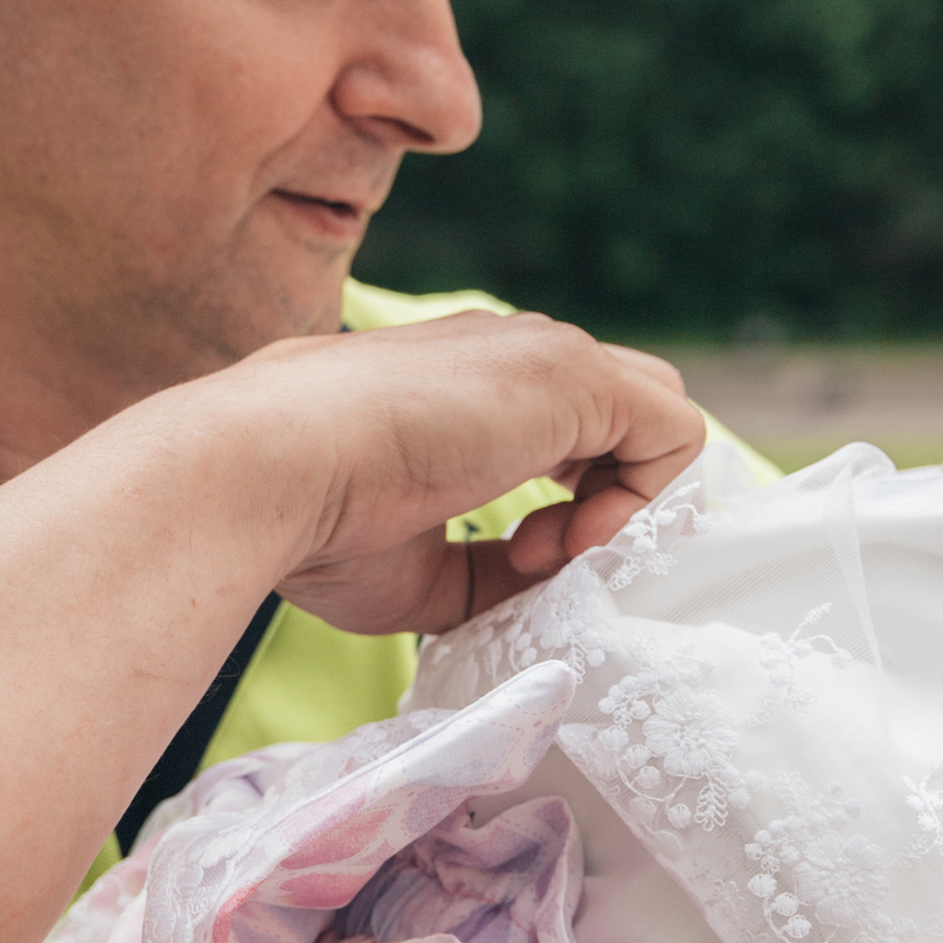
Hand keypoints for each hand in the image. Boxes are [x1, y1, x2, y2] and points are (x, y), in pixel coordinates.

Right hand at [226, 312, 705, 639]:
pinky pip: (676, 432)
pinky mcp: (576, 374)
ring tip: (556, 551)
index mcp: (466, 384)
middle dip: (613, 497)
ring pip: (655, 415)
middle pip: (623, 412)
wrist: (266, 470)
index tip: (517, 561)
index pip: (568, 426)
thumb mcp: (415, 567)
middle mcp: (512, 355)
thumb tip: (537, 587)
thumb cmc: (311, 523)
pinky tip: (576, 540)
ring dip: (627, 502)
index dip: (572, 505)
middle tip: (548, 557)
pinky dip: (648, 500)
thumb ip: (484, 569)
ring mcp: (545, 355)